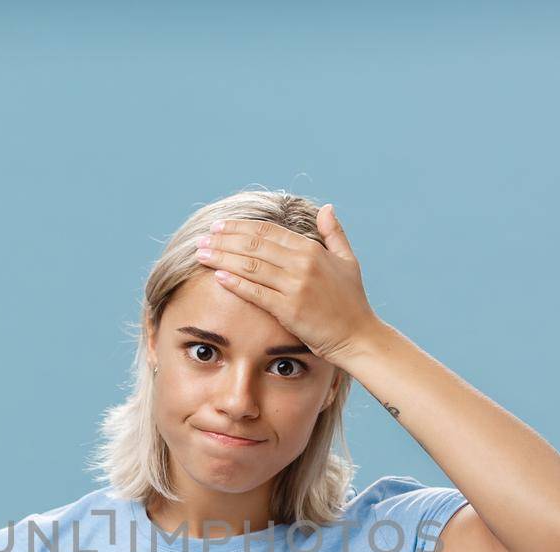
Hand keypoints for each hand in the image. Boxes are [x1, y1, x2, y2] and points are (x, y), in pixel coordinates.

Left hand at [195, 203, 383, 364]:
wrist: (359, 337)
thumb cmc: (352, 301)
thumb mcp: (348, 261)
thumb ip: (334, 233)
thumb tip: (327, 208)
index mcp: (312, 249)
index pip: (268, 231)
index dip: (240, 226)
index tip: (219, 225)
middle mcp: (303, 263)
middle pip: (254, 245)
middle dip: (224, 239)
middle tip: (203, 237)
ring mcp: (296, 286)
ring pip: (251, 265)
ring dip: (222, 257)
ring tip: (201, 253)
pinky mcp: (290, 309)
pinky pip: (256, 292)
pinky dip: (236, 283)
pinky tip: (218, 277)